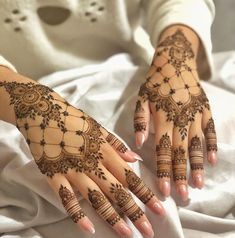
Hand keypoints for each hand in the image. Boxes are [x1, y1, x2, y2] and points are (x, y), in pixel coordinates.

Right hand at [0, 72, 164, 237]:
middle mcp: (92, 164)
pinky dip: (77, 213)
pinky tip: (88, 228)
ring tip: (125, 233)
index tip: (159, 209)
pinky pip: (66, 198)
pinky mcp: (54, 176)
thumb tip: (135, 159)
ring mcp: (72, 172)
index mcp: (104, 152)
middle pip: (116, 192)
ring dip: (111, 217)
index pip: (129, 177)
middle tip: (148, 231)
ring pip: (95, 198)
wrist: (44, 113)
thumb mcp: (98, 127)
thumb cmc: (74, 120)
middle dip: (134, 211)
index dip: (145, 194)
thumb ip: (116, 144)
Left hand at [134, 26, 216, 200]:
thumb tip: (140, 143)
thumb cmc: (155, 83)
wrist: (175, 62)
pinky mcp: (205, 110)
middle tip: (182, 196)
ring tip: (197, 184)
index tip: (164, 190)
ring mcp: (196, 115)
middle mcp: (181, 119)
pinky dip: (211, 146)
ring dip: (197, 166)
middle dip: (180, 175)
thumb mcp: (142, 98)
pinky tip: (212, 161)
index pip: (163, 150)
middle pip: (181, 152)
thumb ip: (140, 120)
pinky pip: (209, 131)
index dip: (164, 170)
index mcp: (163, 118)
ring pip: (196, 145)